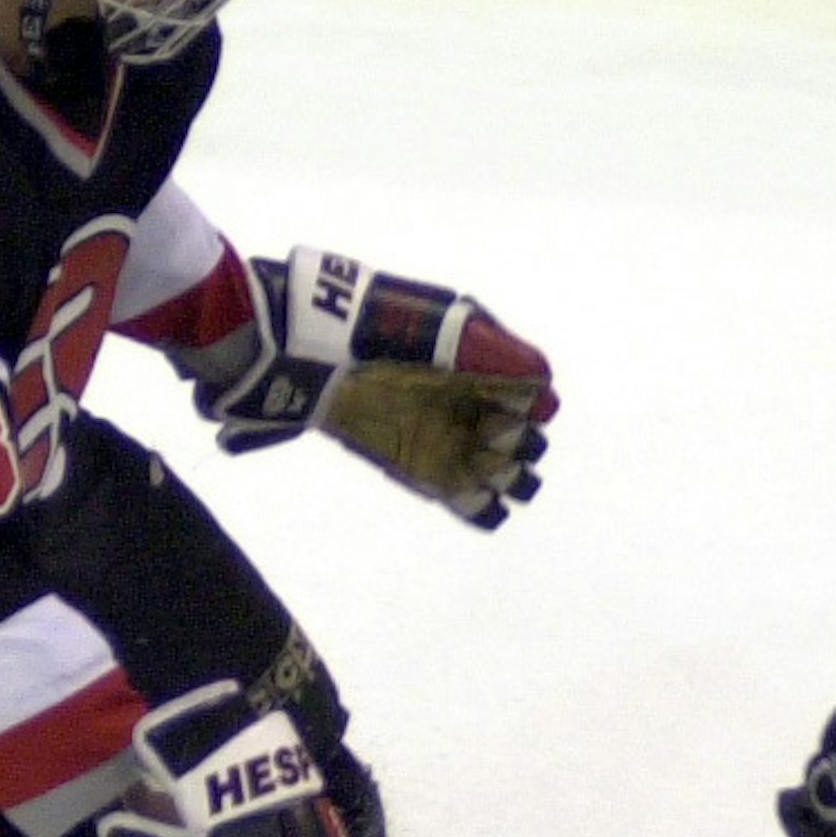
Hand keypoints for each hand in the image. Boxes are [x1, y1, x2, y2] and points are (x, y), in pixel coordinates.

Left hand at [206, 247, 554, 527]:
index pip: (529, 390)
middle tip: (489, 438)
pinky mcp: (415, 465)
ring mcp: (441, 434)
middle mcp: (463, 397)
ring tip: (488, 473)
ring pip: (498, 467)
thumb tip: (544, 383)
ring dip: (506, 474)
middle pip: (519, 432)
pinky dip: (480, 507)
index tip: (514, 407)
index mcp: (472, 357)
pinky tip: (490, 510)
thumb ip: (491, 348)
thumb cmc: (361, 327)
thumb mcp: (436, 325)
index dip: (530, 403)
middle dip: (518, 442)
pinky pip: (462, 495)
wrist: (291, 351)